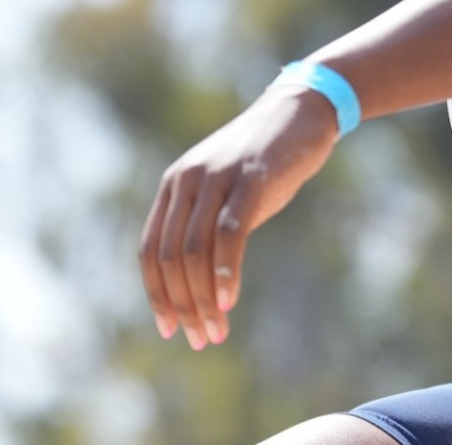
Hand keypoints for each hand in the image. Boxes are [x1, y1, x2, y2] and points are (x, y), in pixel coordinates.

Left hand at [139, 78, 339, 349]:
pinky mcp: (251, 178)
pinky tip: (228, 301)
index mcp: (174, 185)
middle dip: (182, 305)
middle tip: (200, 339)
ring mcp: (218, 177)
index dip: (156, 295)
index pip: (150, 251)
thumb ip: (207, 226)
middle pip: (171, 257)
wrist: (301, 112)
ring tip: (217, 330)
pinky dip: (225, 273)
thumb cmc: (266, 160)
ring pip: (195, 251)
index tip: (170, 330)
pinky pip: (229, 234)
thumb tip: (197, 283)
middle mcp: (187, 180)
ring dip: (202, 299)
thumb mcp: (226, 192)